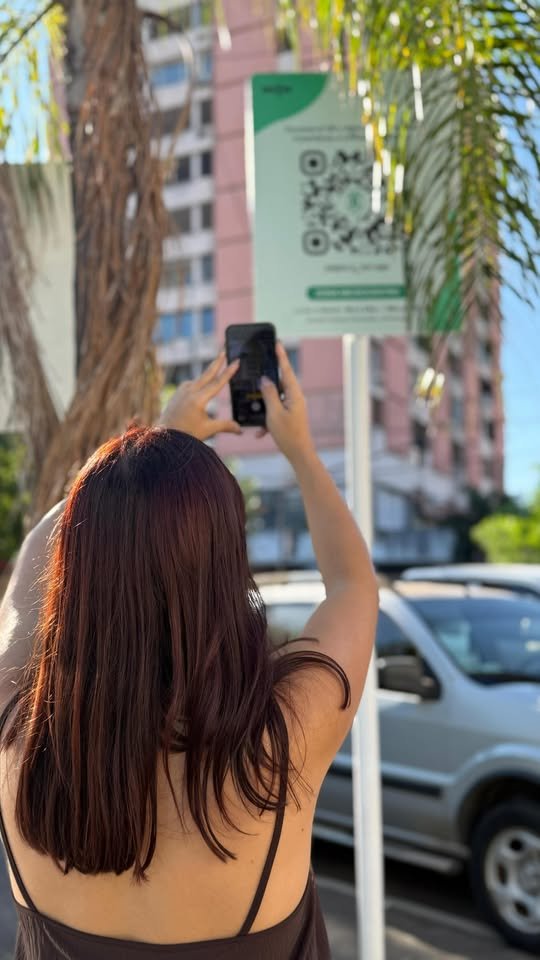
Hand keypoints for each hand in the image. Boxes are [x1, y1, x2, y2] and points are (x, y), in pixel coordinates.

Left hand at [157, 353, 241, 439]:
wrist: (164, 435)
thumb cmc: (186, 434)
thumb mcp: (208, 430)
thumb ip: (226, 426)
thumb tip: (241, 430)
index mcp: (199, 399)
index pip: (218, 382)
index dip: (229, 371)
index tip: (236, 361)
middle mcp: (190, 391)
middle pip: (207, 373)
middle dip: (217, 361)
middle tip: (224, 351)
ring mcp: (182, 390)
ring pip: (199, 379)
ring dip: (208, 372)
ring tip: (217, 364)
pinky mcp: (177, 392)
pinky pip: (191, 384)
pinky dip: (199, 382)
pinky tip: (202, 384)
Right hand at [259, 342, 315, 466]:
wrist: (300, 454)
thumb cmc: (288, 434)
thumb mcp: (274, 413)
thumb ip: (269, 394)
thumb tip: (265, 380)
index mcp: (294, 394)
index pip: (286, 370)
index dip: (280, 356)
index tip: (277, 343)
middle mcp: (296, 398)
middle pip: (279, 384)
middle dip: (267, 384)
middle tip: (258, 375)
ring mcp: (294, 407)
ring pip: (276, 400)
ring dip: (265, 408)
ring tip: (258, 416)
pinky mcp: (290, 416)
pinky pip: (276, 412)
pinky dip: (267, 420)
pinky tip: (260, 433)